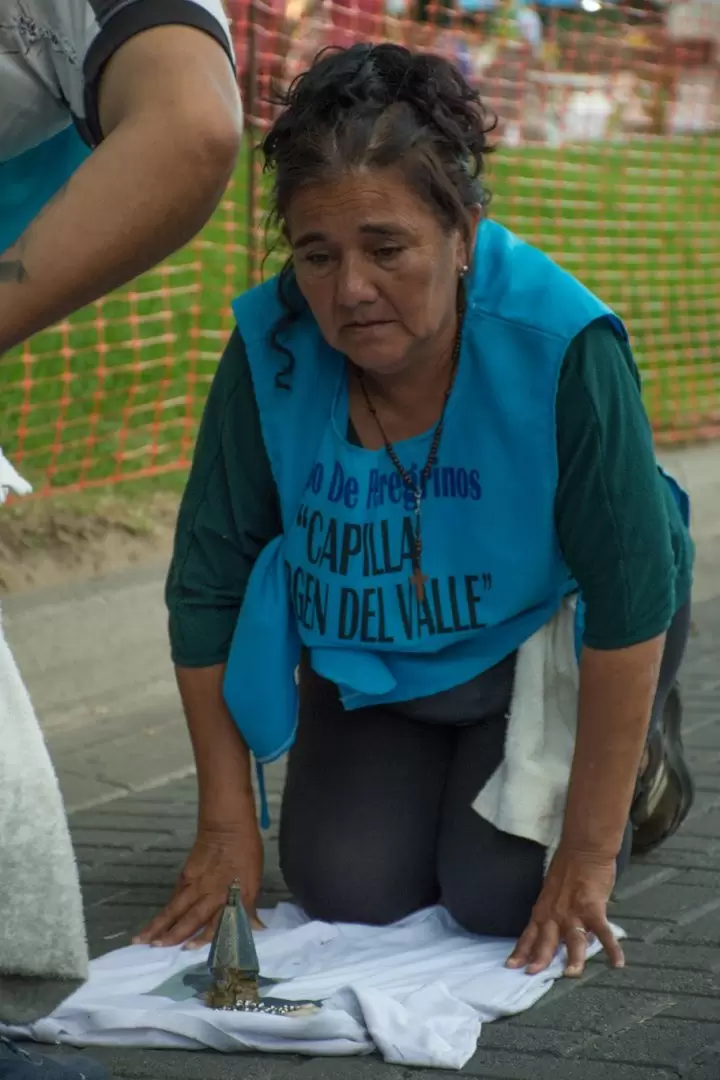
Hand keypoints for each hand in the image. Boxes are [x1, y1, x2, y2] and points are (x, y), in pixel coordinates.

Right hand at [133, 821, 263, 948]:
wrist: (227, 828)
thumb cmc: (247, 854)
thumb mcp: (254, 882)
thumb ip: (249, 907)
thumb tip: (257, 928)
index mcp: (231, 896)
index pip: (217, 921)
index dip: (204, 937)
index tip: (189, 950)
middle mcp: (210, 893)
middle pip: (191, 917)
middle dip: (174, 934)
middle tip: (157, 949)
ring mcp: (195, 885)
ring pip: (175, 909)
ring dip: (159, 925)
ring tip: (142, 941)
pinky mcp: (185, 877)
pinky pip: (175, 898)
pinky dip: (165, 912)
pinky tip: (154, 924)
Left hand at [506, 846, 623, 977]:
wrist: (584, 849)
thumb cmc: (567, 867)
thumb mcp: (551, 891)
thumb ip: (552, 911)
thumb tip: (556, 930)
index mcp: (543, 909)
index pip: (529, 934)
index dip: (521, 950)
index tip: (511, 966)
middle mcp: (555, 913)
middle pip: (545, 940)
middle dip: (538, 958)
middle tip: (532, 974)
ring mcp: (574, 911)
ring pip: (572, 940)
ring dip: (572, 958)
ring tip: (571, 974)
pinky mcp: (593, 908)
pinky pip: (604, 932)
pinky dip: (612, 948)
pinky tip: (618, 963)